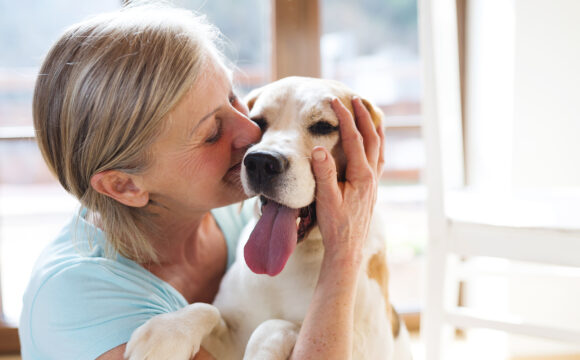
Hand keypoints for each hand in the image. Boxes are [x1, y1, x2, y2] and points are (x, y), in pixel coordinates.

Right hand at [311, 97, 384, 266]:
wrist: (347, 249)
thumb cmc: (335, 226)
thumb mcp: (326, 199)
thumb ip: (323, 173)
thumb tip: (319, 148)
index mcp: (362, 175)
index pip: (354, 139)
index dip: (344, 118)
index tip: (334, 102)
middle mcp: (372, 176)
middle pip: (371, 138)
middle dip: (363, 116)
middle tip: (355, 99)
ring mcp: (374, 183)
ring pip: (379, 148)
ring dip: (374, 129)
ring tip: (370, 114)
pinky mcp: (371, 189)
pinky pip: (378, 160)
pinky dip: (376, 145)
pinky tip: (373, 144)